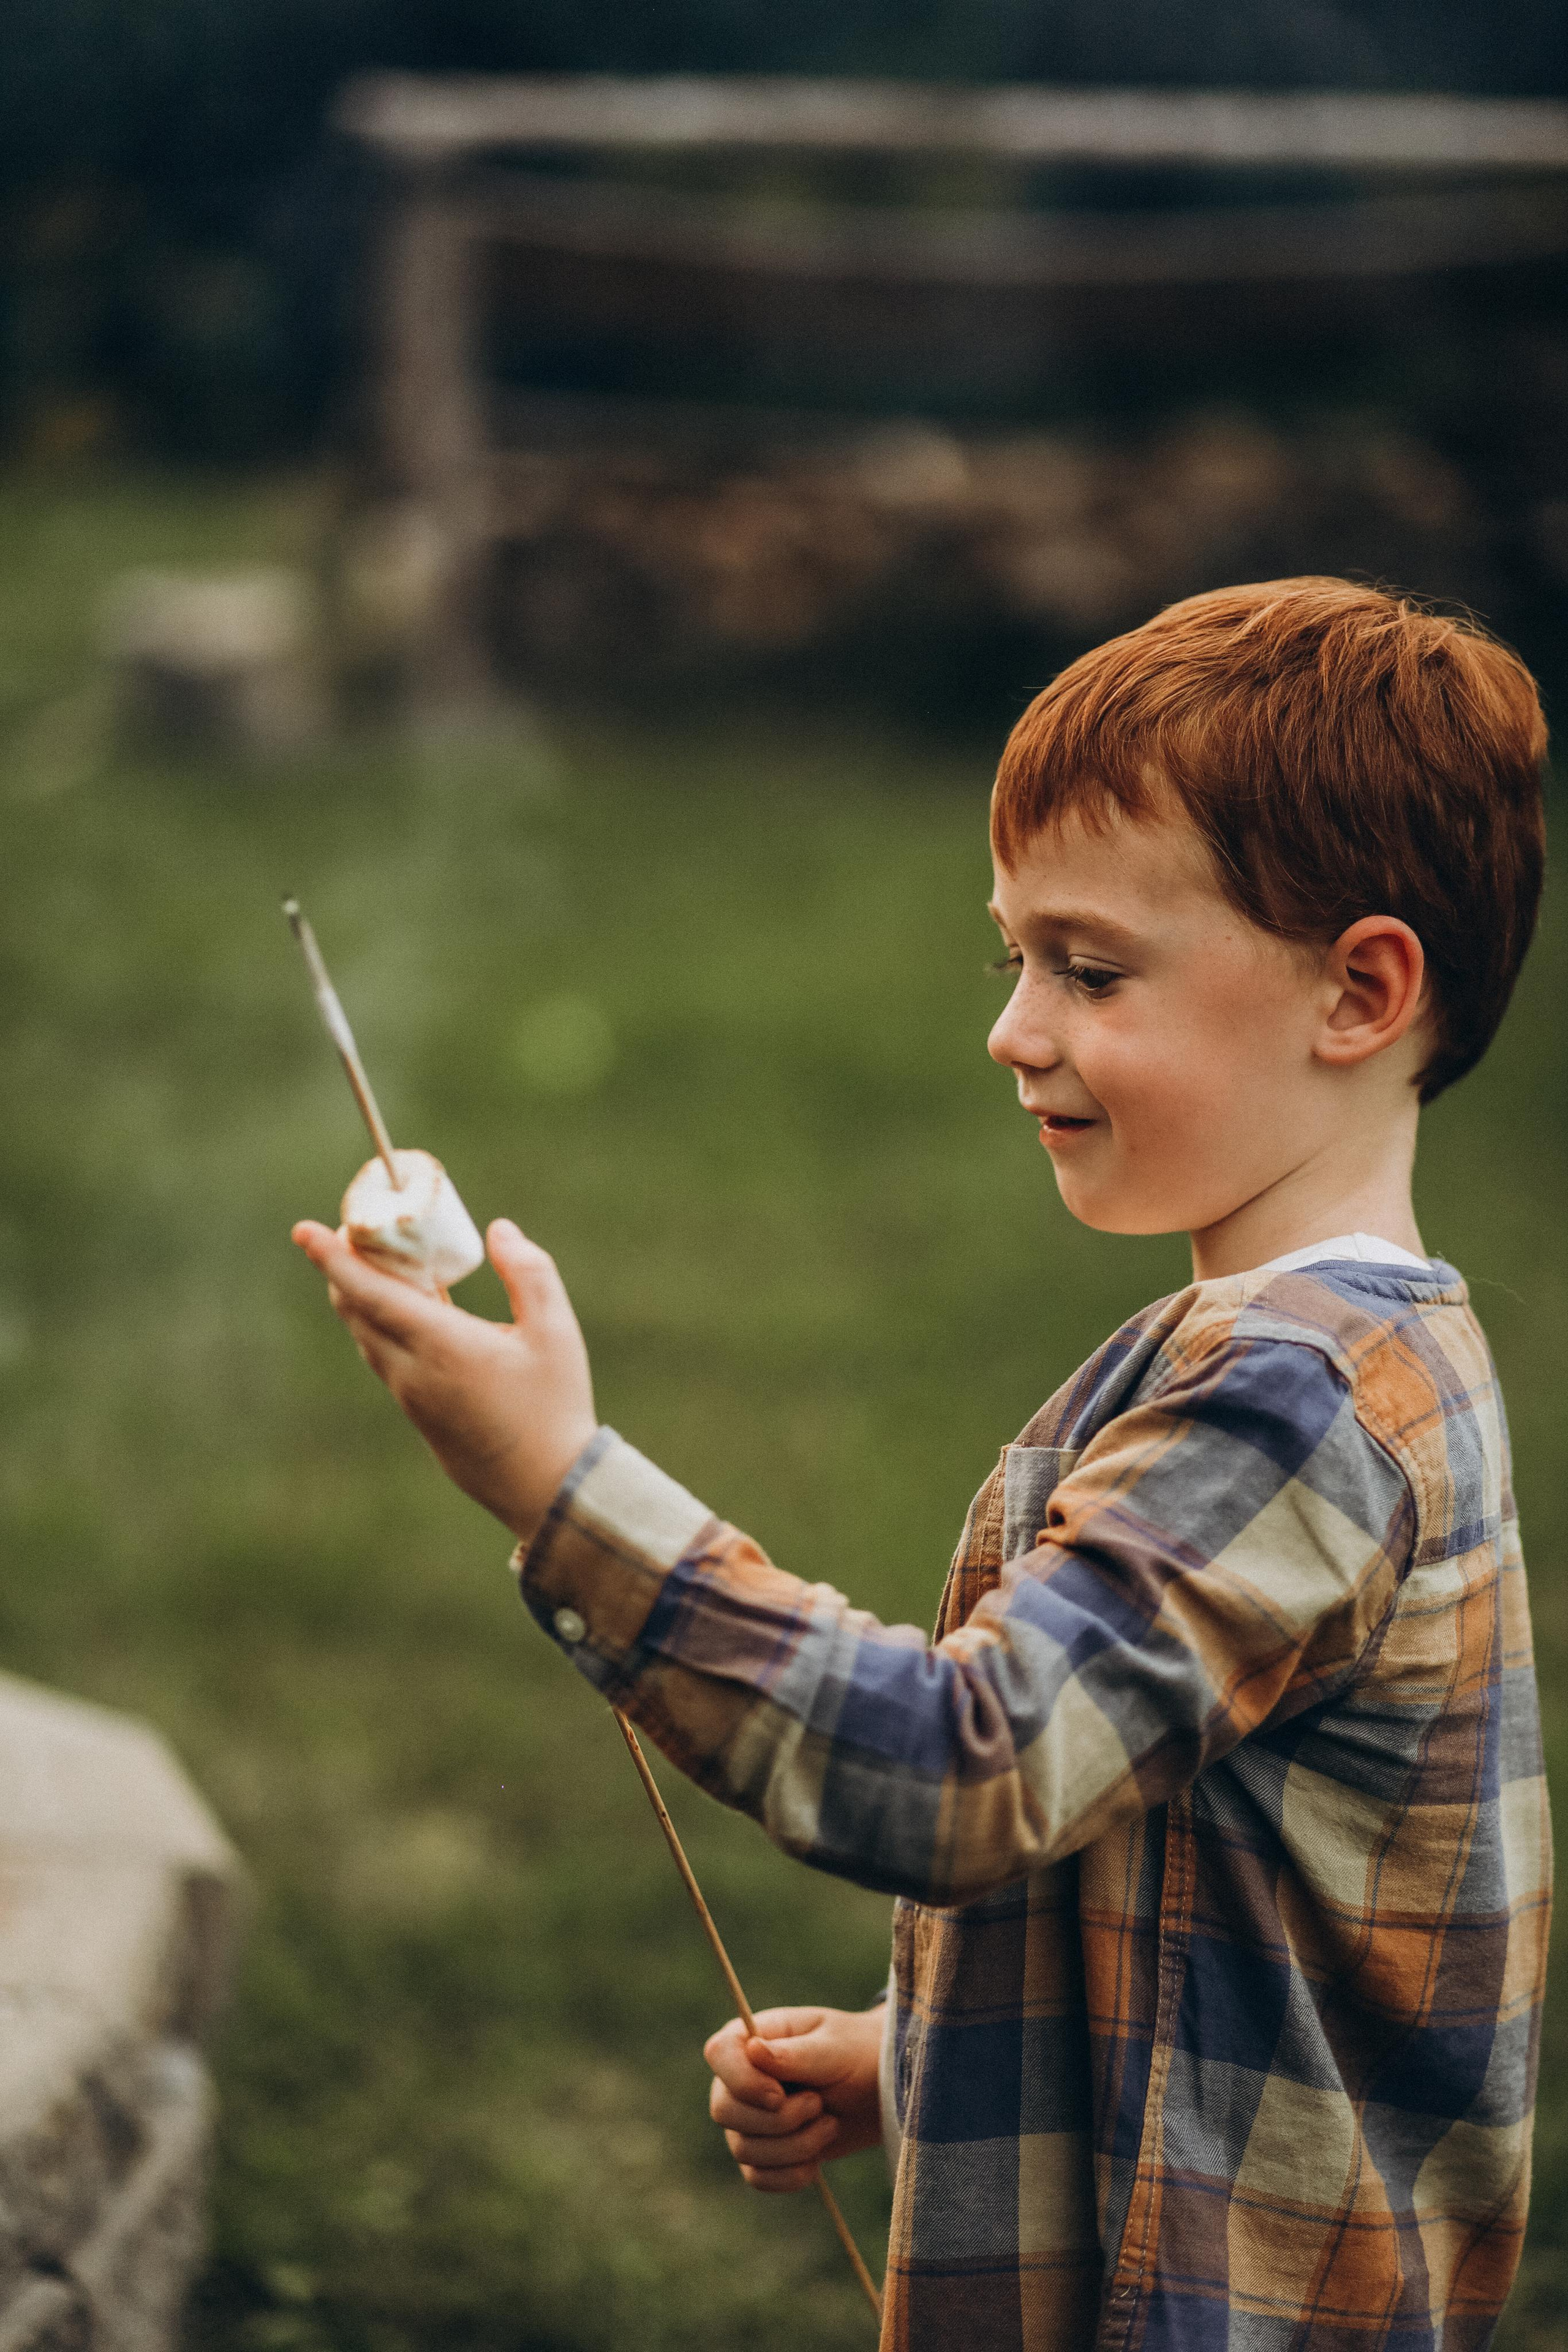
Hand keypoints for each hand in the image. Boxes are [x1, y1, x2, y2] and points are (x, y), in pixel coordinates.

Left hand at [291, 1215, 597, 1544]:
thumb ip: (529, 1273)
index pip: (369, 1294)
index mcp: (440, 1346)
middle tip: (352, 1231)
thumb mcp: (556, 1332)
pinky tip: (410, 1311)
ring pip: (368, 1337)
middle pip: (356, 1312)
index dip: (333, 1259)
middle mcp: (412, 1372)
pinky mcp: (418, 1416)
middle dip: (343, 1269)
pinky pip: (385, 1359)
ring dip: (363, 1298)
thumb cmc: (555, 1407)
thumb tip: (499, 1230)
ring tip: (381, 1264)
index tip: (303, 1230)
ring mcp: (410, 1398)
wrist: (546, 1489)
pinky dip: (382, 1325)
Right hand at [704, 2004, 884, 2191]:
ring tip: (830, 2125)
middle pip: (724, 2110)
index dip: (742, 2082)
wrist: (881, 2092)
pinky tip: (817, 2161)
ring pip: (743, 2149)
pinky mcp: (764, 2154)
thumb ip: (796, 2055)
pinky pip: (758, 2177)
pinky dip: (789, 2175)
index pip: (719, 2054)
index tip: (779, 2096)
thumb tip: (752, 2049)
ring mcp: (749, 2118)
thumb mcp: (835, 2050)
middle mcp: (743, 2078)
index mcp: (754, 2037)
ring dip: (794, 2146)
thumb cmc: (859, 2056)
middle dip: (777, 2120)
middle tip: (819, 2104)